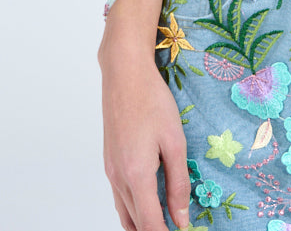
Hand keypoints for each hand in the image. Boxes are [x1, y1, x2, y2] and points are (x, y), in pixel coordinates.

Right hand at [101, 47, 190, 230]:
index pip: (150, 225)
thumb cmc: (152, 102)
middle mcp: (118, 179)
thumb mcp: (174, 141)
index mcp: (136, 175)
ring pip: (125, 213)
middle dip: (155, 230)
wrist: (124, 75)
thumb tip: (181, 218)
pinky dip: (134, 208)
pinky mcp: (109, 162)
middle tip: (177, 225)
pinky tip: (149, 202)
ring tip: (166, 220)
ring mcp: (110, 171)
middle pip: (135, 223)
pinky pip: (120, 197)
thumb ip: (178, 183)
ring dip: (143, 223)